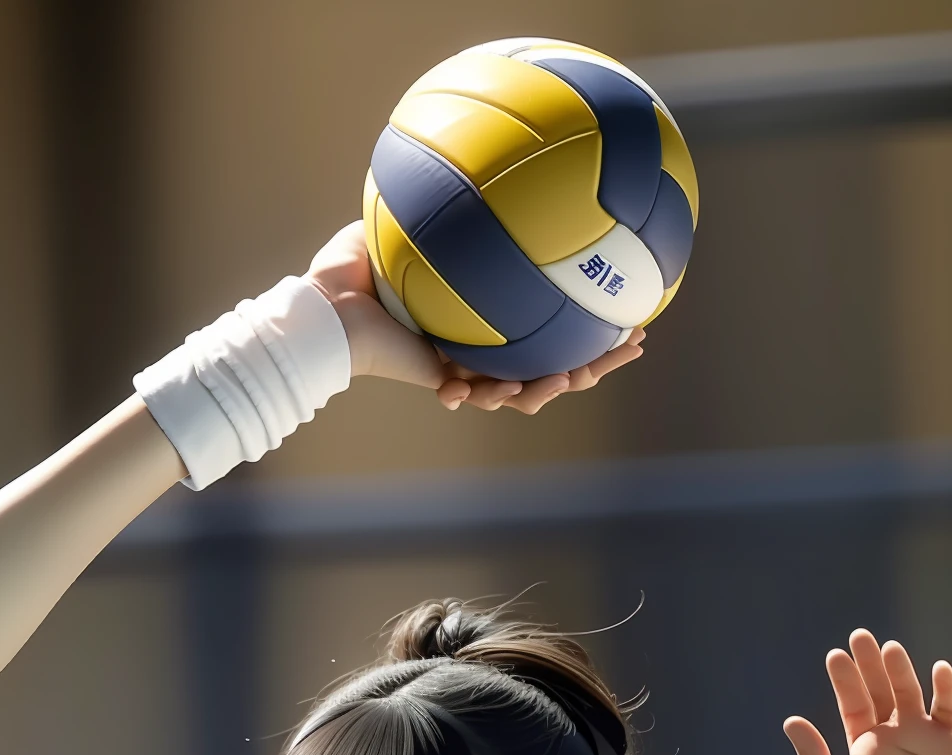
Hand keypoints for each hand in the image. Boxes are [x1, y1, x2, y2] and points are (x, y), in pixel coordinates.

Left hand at [306, 221, 644, 414]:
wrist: (323, 310)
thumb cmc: (351, 268)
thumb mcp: (402, 224)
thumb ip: (441, 203)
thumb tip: (474, 163)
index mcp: (480, 313)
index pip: (541, 320)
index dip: (583, 321)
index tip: (622, 312)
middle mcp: (475, 343)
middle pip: (548, 362)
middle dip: (590, 362)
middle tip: (628, 347)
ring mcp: (461, 367)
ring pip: (521, 391)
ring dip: (552, 387)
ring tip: (574, 376)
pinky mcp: (438, 380)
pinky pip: (476, 395)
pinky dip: (490, 394)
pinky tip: (503, 389)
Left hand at [784, 630, 951, 754]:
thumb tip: (791, 721)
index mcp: (869, 747)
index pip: (856, 705)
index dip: (846, 680)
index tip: (837, 654)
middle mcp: (902, 738)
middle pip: (889, 692)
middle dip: (878, 666)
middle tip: (865, 638)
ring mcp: (938, 743)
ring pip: (931, 700)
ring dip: (922, 679)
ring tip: (909, 658)